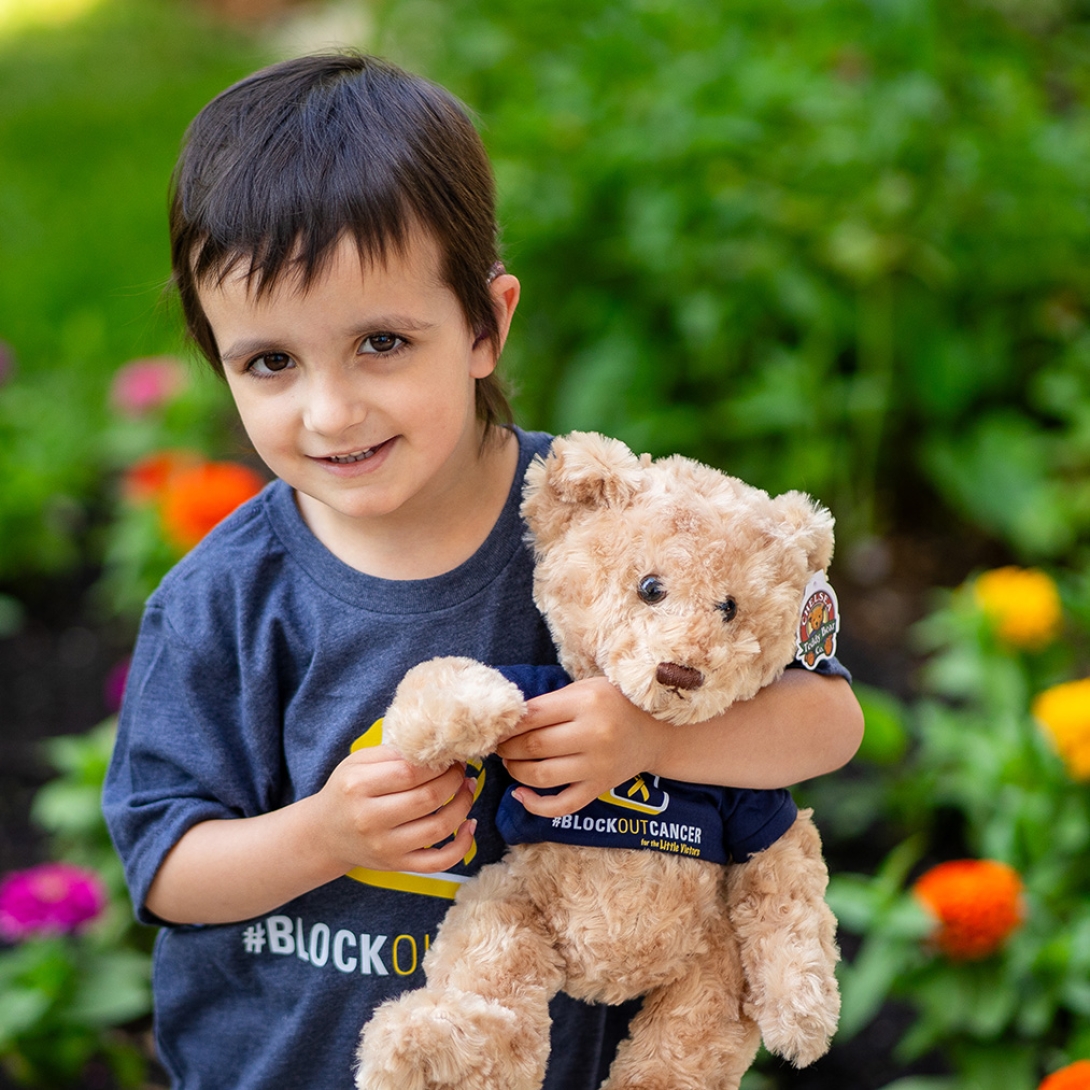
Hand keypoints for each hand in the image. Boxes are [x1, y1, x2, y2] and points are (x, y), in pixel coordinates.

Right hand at [311, 744, 476, 874]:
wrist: (325, 835)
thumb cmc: (347, 791)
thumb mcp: (358, 762)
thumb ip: (392, 752)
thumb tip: (434, 747)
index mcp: (358, 787)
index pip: (410, 772)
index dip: (437, 762)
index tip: (448, 754)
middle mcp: (370, 820)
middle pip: (428, 798)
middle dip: (454, 779)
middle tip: (460, 769)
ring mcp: (385, 847)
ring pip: (439, 828)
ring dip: (463, 804)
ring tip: (467, 788)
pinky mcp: (397, 866)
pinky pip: (439, 862)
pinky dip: (462, 845)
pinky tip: (469, 824)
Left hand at [495, 677, 667, 816]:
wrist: (656, 731)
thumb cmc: (613, 703)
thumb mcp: (584, 689)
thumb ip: (549, 703)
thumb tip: (508, 720)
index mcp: (586, 703)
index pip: (533, 716)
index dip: (508, 724)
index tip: (497, 726)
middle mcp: (593, 734)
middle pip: (534, 746)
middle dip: (508, 747)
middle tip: (499, 745)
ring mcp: (597, 765)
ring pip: (541, 775)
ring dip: (516, 771)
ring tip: (510, 763)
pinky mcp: (599, 788)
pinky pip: (562, 805)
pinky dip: (535, 805)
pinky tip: (521, 794)